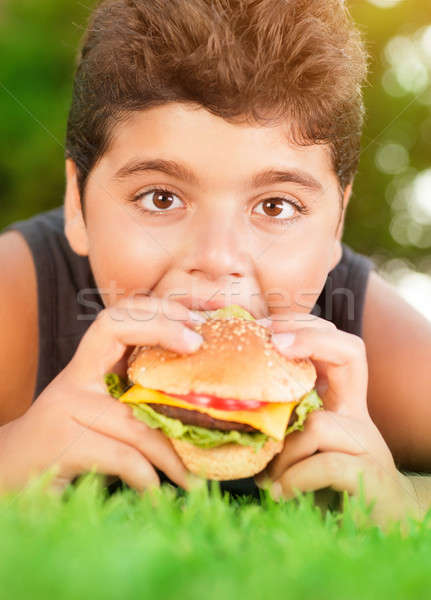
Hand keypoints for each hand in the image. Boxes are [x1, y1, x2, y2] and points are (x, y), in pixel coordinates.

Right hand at [0, 297, 205, 494]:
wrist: (8, 474)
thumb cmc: (64, 447)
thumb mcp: (99, 414)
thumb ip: (132, 401)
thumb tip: (195, 403)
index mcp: (86, 367)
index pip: (116, 318)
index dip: (154, 310)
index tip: (193, 321)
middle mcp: (75, 378)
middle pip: (117, 330)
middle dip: (162, 328)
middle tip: (200, 348)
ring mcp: (67, 407)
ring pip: (134, 414)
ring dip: (172, 450)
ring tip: (196, 474)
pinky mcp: (64, 443)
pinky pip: (123, 456)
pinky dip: (147, 478)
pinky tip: (157, 492)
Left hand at [254, 312, 421, 527]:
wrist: (377, 522)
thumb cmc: (328, 480)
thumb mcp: (303, 443)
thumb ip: (284, 421)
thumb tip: (229, 407)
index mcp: (343, 400)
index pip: (340, 346)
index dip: (311, 328)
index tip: (271, 329)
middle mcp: (359, 412)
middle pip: (350, 352)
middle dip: (308, 340)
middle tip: (272, 346)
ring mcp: (367, 441)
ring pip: (318, 423)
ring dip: (283, 451)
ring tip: (267, 476)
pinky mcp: (369, 474)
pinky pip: (323, 464)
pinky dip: (294, 479)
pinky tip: (280, 494)